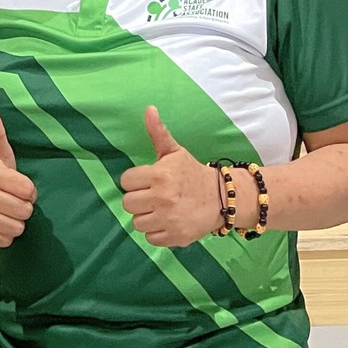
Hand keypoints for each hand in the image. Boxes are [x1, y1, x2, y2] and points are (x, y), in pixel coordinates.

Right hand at [0, 108, 36, 246]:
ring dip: (16, 221)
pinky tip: (0, 221)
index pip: (29, 191)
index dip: (28, 190)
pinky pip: (6, 240)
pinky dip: (6, 234)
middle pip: (25, 211)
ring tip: (7, 211)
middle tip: (14, 199)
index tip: (20, 187)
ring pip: (17, 227)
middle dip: (23, 206)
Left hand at [119, 107, 223, 247]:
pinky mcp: (174, 237)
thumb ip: (158, 133)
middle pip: (128, 203)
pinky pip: (150, 238)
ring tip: (160, 209)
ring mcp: (168, 219)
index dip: (135, 181)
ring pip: (137, 223)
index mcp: (159, 175)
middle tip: (153, 196)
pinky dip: (156, 232)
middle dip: (139, 200)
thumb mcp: (175, 152)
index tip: (147, 181)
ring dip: (146, 217)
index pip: (126, 181)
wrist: (222, 197)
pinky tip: (167, 221)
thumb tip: (149, 109)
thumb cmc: (192, 173)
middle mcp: (162, 198)